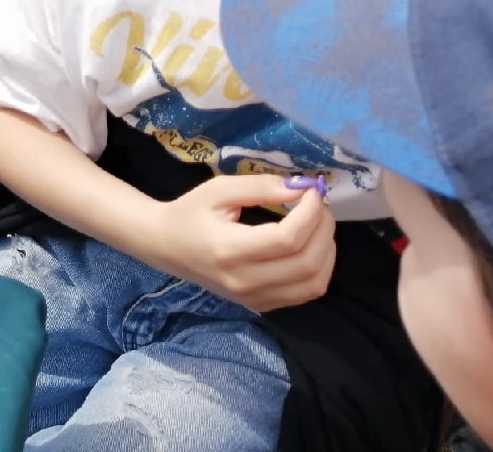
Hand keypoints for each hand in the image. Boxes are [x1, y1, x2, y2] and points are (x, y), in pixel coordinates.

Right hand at [141, 174, 335, 312]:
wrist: (165, 247)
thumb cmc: (190, 213)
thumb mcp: (219, 190)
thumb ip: (260, 187)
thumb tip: (300, 188)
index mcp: (230, 250)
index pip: (287, 239)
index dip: (310, 212)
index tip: (311, 189)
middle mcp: (245, 282)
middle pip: (307, 263)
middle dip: (323, 228)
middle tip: (318, 203)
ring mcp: (254, 299)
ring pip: (314, 284)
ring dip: (327, 251)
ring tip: (318, 224)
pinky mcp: (261, 305)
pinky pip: (305, 294)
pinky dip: (319, 269)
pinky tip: (311, 246)